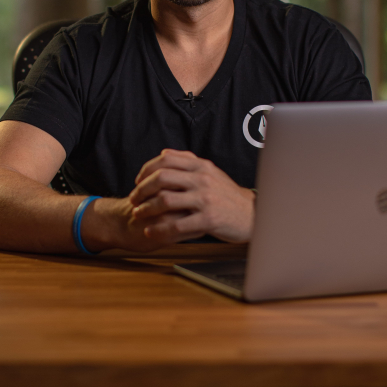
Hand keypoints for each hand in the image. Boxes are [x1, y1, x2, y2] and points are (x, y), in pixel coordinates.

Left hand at [127, 149, 254, 243]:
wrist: (252, 214)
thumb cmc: (228, 195)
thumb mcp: (211, 172)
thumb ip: (189, 163)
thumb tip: (164, 154)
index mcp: (202, 165)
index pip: (165, 159)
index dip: (146, 169)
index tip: (138, 181)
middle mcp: (202, 179)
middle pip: (161, 178)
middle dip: (141, 189)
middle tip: (133, 199)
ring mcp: (205, 199)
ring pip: (165, 200)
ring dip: (146, 208)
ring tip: (138, 214)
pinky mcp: (208, 220)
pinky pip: (176, 225)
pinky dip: (159, 230)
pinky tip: (150, 232)